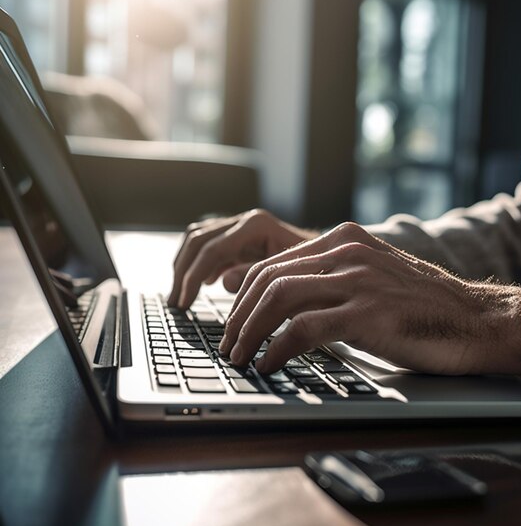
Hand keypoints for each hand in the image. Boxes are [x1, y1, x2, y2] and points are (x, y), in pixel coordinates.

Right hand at [168, 209, 317, 307]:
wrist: (338, 255)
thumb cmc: (321, 266)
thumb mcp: (294, 275)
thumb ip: (259, 277)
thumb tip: (226, 283)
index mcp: (256, 226)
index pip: (212, 250)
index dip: (193, 278)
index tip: (185, 303)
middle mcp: (246, 221)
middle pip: (197, 240)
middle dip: (183, 272)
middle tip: (178, 303)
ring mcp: (242, 226)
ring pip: (198, 239)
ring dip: (185, 266)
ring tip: (181, 296)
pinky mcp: (241, 238)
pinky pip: (209, 246)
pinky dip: (199, 264)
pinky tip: (200, 285)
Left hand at [219, 222, 520, 375]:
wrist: (480, 320)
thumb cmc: (426, 307)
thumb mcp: (373, 278)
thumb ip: (333, 280)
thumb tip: (287, 306)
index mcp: (344, 239)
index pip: (274, 263)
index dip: (244, 297)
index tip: (234, 325)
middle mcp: (347, 251)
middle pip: (267, 278)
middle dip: (238, 316)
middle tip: (228, 346)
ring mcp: (358, 279)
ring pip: (278, 297)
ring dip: (249, 332)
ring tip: (239, 358)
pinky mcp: (368, 312)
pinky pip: (304, 328)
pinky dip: (277, 349)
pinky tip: (270, 365)